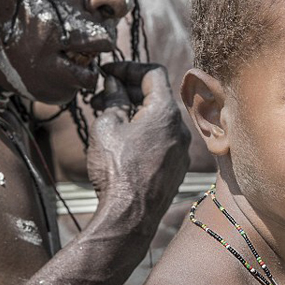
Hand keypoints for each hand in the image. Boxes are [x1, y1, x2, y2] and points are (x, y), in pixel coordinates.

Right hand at [85, 62, 190, 224]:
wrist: (130, 217)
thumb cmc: (116, 170)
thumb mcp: (107, 126)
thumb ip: (113, 98)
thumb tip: (114, 83)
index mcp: (165, 112)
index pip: (152, 72)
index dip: (128, 67)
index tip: (107, 72)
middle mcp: (181, 128)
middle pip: (157, 96)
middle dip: (128, 90)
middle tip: (102, 95)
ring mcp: (182, 150)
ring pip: (159, 119)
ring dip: (136, 112)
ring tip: (108, 116)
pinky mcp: (177, 168)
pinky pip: (162, 139)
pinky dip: (145, 132)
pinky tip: (123, 141)